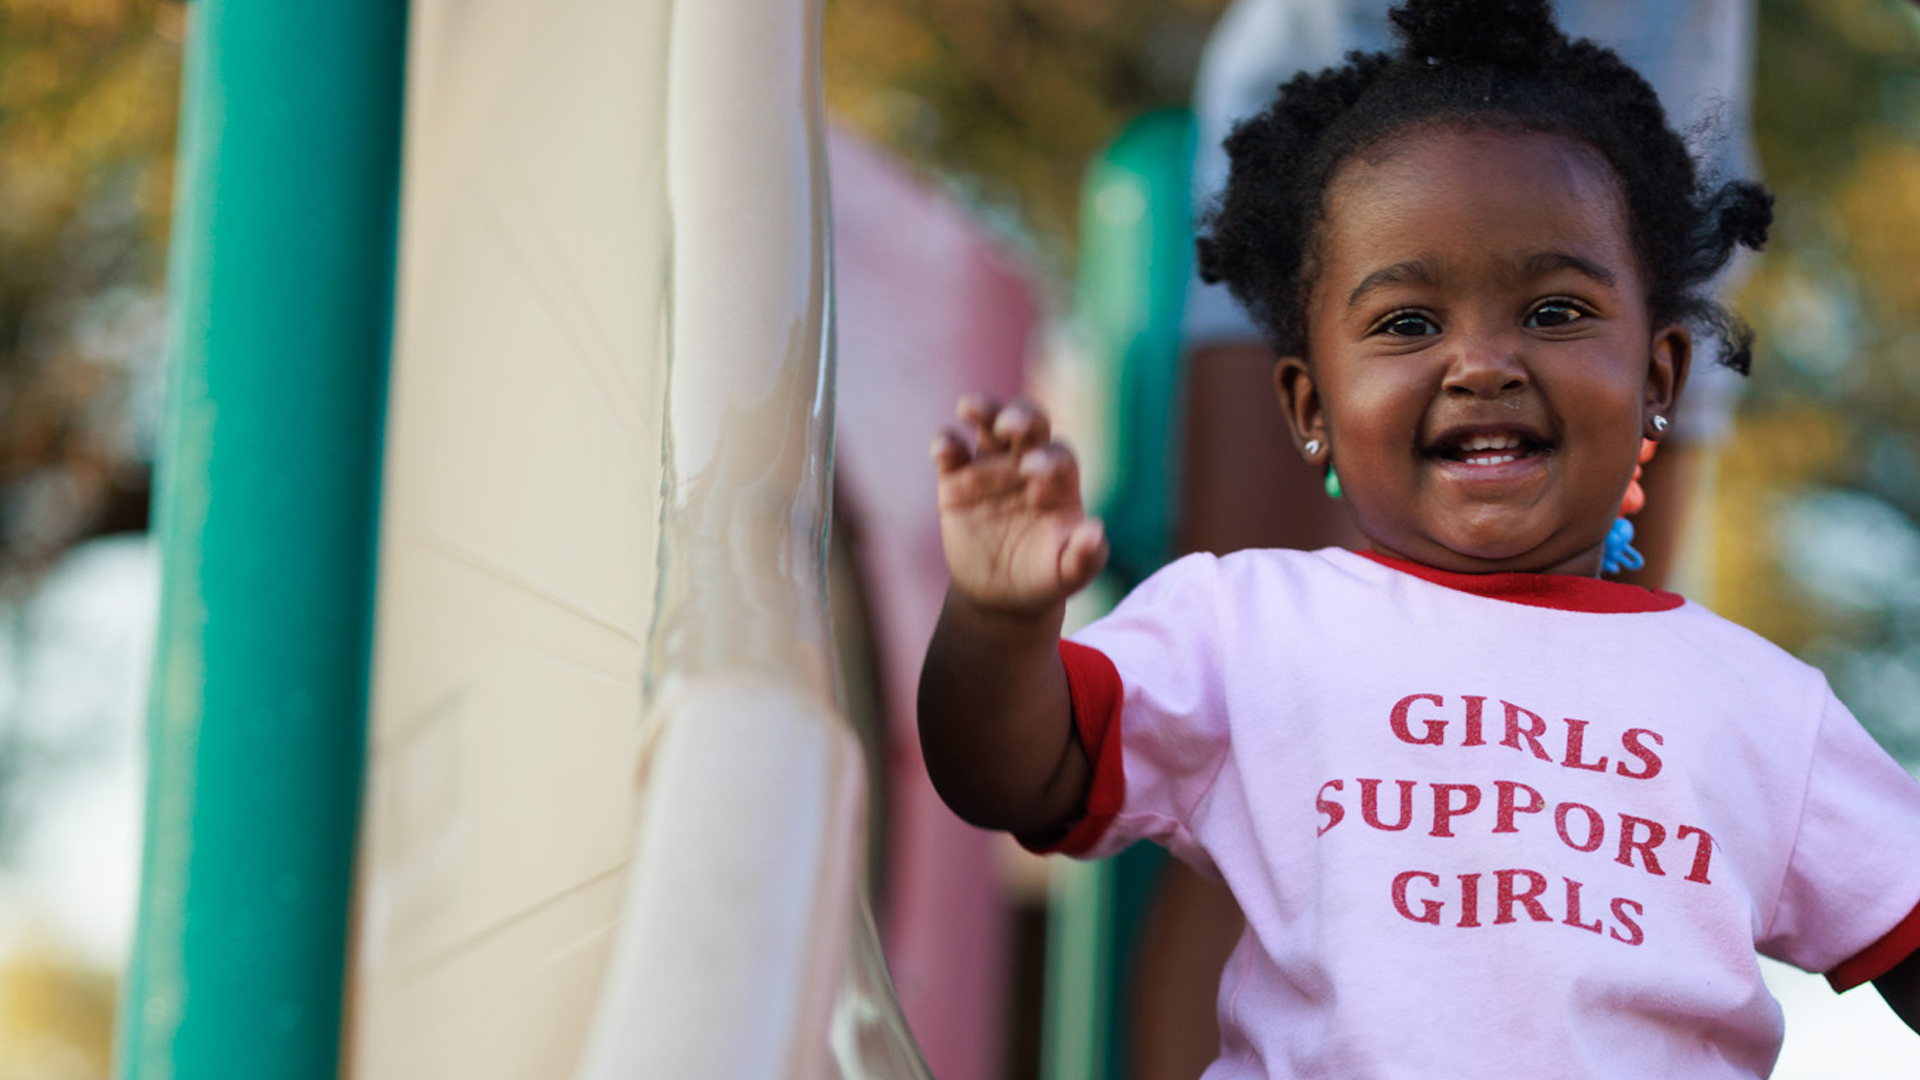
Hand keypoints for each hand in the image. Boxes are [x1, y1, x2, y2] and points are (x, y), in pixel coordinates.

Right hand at [932, 394, 1107, 615]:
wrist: (1000, 595)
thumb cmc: (1043, 577)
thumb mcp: (1067, 575)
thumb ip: (1085, 557)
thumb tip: (1095, 531)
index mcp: (1059, 482)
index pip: (1059, 457)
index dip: (1049, 460)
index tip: (1034, 475)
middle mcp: (1026, 464)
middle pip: (1030, 424)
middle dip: (1021, 417)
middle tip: (1010, 425)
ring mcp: (991, 469)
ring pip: (989, 424)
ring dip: (983, 410)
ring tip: (970, 407)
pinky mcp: (956, 480)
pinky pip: (951, 452)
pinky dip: (945, 443)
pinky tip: (944, 449)